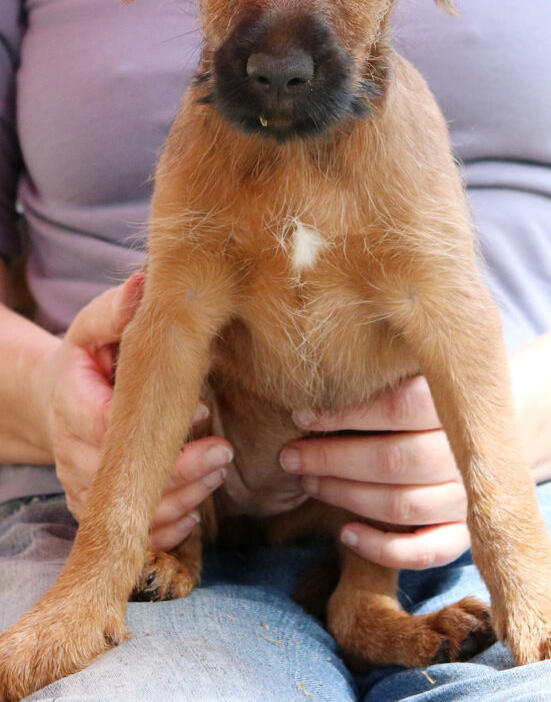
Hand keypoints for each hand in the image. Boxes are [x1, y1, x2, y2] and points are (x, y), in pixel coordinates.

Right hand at [42, 275, 233, 550]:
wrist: (58, 399)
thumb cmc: (89, 358)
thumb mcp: (95, 325)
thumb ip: (118, 309)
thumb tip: (146, 284)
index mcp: (71, 403)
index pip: (107, 427)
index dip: (154, 430)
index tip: (204, 413)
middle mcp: (72, 453)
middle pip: (121, 479)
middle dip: (178, 472)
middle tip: (224, 453)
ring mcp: (82, 487)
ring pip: (129, 513)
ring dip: (180, 500)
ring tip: (219, 471)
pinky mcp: (97, 508)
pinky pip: (130, 534)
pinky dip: (165, 530)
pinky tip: (196, 510)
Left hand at [280, 377, 469, 569]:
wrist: (481, 441)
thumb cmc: (429, 406)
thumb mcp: (414, 379)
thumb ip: (381, 381)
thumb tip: (317, 385)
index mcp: (456, 405)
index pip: (398, 407)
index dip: (345, 413)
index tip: (301, 416)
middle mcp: (466, 453)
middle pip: (392, 460)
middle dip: (331, 459)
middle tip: (291, 455)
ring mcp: (468, 498)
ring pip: (400, 504)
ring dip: (345, 495)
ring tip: (308, 482)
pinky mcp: (466, 534)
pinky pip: (425, 552)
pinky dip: (382, 548)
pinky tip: (346, 532)